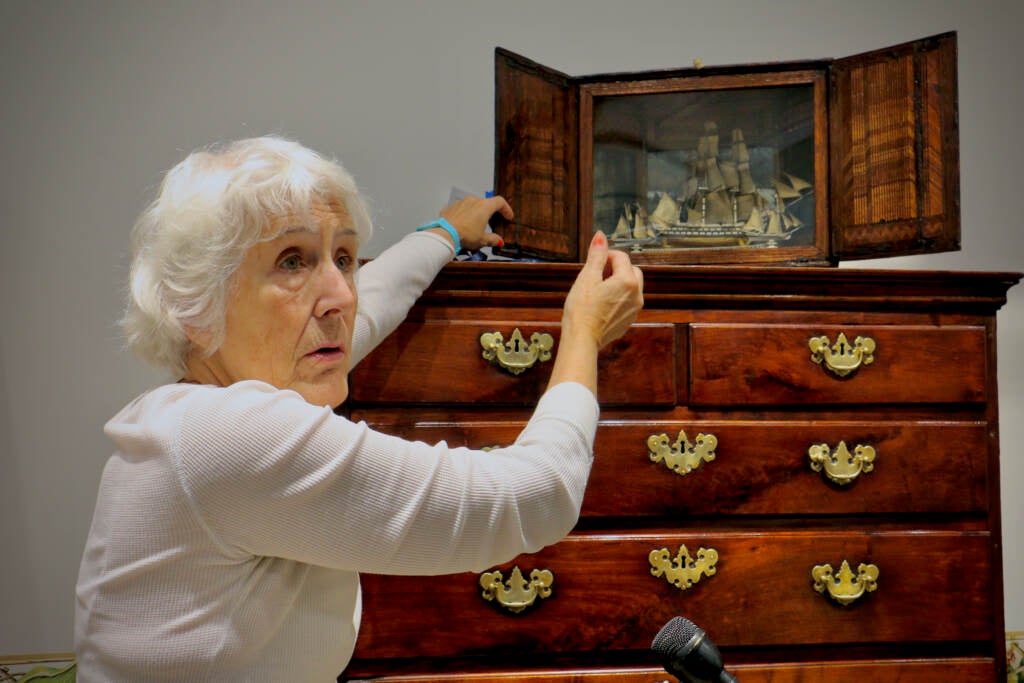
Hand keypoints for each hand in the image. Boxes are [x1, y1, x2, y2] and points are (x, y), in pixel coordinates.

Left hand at [439, 195, 512, 250]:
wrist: (444, 235)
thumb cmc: (464, 235)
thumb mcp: (482, 240)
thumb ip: (493, 239)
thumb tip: (498, 241)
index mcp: (484, 206)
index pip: (500, 202)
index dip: (506, 209)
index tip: (508, 216)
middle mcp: (473, 201)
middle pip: (486, 204)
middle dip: (490, 214)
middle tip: (492, 224)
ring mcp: (460, 203)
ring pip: (472, 206)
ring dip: (476, 215)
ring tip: (475, 228)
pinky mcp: (450, 208)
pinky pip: (461, 210)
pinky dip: (465, 216)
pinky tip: (464, 226)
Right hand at [562, 231, 643, 348]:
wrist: (582, 340)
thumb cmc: (582, 310)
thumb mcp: (587, 278)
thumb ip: (597, 255)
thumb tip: (601, 236)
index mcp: (628, 282)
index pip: (622, 257)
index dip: (606, 255)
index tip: (593, 262)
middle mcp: (637, 295)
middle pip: (631, 270)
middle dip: (616, 268)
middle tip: (596, 275)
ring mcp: (634, 309)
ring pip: (631, 287)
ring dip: (617, 283)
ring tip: (597, 290)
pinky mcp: (628, 320)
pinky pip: (627, 302)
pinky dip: (618, 298)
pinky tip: (601, 304)